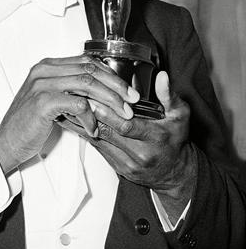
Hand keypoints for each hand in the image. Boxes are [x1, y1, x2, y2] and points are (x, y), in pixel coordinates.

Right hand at [0, 56, 139, 174]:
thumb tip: (103, 92)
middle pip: (90, 69)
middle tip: (132, 101)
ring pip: (87, 83)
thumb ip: (71, 90)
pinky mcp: (43, 102)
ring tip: (121, 115)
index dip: (110, 74)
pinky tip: (93, 129)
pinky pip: (78, 104)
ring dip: (109, 100)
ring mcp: (42, 84)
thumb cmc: (29, 124)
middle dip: (116, 86)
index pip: (87, 61)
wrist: (6, 142)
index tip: (127, 89)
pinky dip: (91, 117)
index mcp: (48, 66)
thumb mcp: (51, 100)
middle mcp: (44, 70)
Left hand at [88, 71, 195, 222]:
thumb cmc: (175, 139)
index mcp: (155, 139)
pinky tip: (75, 120)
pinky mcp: (116, 167)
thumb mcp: (180, 115)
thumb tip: (162, 76)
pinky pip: (97, 148)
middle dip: (90, 115)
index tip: (93, 99)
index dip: (108, 113)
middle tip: (75, 98)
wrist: (173, 172)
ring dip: (82, 123)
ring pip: (99, 141)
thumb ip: (169, 95)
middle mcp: (140, 154)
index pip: (127, 126)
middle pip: (108, 133)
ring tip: (70, 106)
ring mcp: (126, 163)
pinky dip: (85, 133)